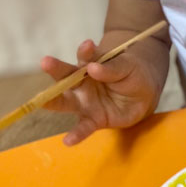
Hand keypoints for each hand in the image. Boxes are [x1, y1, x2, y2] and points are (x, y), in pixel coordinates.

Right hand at [40, 38, 161, 145]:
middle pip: (66, 76)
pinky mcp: (92, 119)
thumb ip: (112, 68)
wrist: (144, 94)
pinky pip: (83, 127)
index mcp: (91, 64)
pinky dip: (76, 134)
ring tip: (41, 102)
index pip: (85, 56)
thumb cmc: (131, 74)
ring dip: (53, 101)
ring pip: (65, 101)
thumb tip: (93, 68)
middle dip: (56, 69)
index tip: (88, 45)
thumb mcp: (127, 67)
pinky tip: (68, 141)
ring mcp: (84, 102)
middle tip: (45, 61)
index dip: (86, 51)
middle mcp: (82, 82)